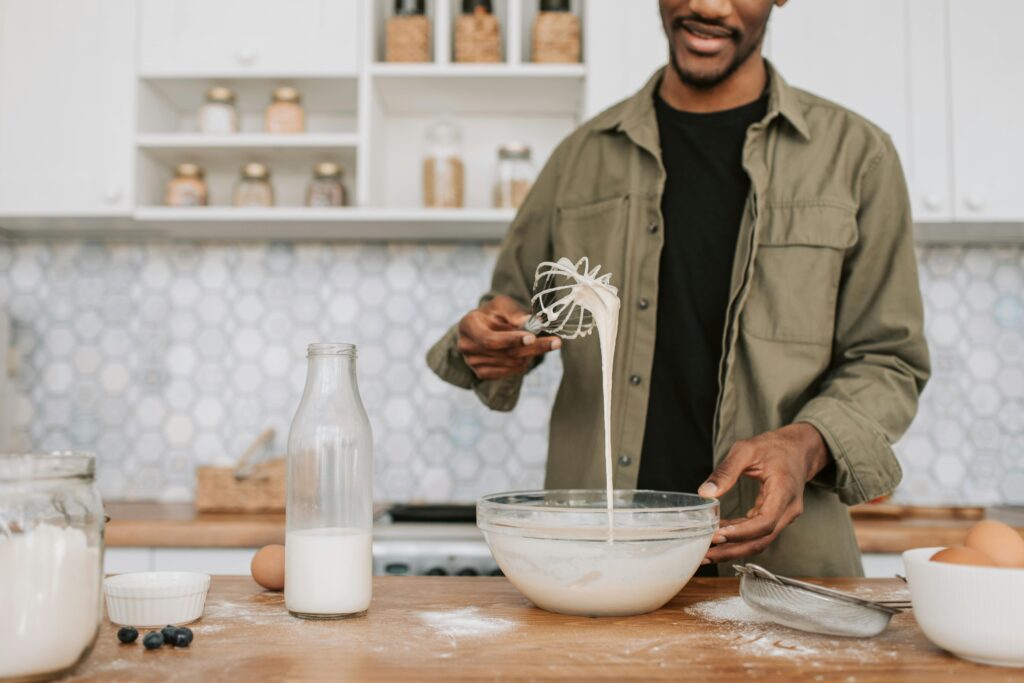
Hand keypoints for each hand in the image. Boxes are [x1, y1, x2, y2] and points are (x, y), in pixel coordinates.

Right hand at [456, 295, 560, 380]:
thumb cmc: (494, 314)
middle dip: (533, 348)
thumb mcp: (503, 305)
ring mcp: (473, 363)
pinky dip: (523, 362)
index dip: (511, 340)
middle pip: (505, 353)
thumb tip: (535, 322)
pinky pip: (511, 372)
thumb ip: (516, 313)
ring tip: (534, 342)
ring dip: (530, 354)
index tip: (532, 337)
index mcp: (468, 325)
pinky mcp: (482, 374)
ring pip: (512, 364)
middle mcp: (467, 346)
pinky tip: (524, 353)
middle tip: (556, 342)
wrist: (483, 328)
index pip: (490, 339)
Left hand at [698, 423, 829, 564]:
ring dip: (734, 548)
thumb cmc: (773, 447)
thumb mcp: (746, 450)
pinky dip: (739, 537)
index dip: (742, 533)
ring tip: (708, 552)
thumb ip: (726, 471)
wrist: (797, 449)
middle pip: (762, 539)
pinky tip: (719, 535)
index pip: (766, 522)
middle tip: (706, 554)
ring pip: (760, 540)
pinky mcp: (776, 517)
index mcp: (784, 491)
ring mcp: (784, 515)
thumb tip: (705, 493)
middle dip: (733, 550)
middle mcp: (788, 509)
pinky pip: (758, 532)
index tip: (718, 535)